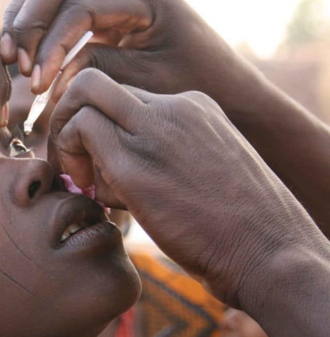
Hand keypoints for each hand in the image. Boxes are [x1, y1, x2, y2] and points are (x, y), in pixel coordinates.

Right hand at [0, 0, 247, 107]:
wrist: (220, 81)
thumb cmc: (190, 84)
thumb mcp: (145, 81)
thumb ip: (96, 68)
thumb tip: (46, 73)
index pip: (79, 7)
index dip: (50, 45)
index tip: (36, 83)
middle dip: (28, 18)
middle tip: (15, 62)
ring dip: (25, 14)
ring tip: (13, 57)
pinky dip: (36, 19)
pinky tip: (26, 50)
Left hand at [47, 69, 323, 306]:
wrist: (269, 253)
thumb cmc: (236, 226)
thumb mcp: (204, 172)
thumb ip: (163, 159)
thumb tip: (110, 173)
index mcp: (193, 107)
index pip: (124, 97)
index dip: (100, 125)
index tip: (95, 161)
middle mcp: (174, 107)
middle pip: (98, 83)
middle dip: (69, 114)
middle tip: (71, 160)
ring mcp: (156, 130)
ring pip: (83, 92)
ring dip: (66, 134)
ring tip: (82, 181)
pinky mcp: (136, 164)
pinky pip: (83, 130)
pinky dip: (70, 154)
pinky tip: (92, 195)